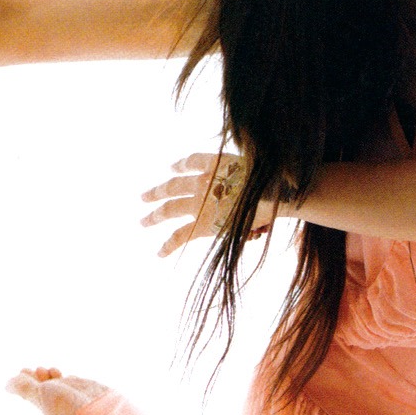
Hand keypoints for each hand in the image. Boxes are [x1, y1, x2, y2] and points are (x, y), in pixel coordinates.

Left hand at [140, 152, 276, 257]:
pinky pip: (180, 235)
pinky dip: (169, 245)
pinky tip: (159, 253)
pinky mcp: (203, 224)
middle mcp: (203, 181)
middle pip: (174, 186)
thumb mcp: (257, 165)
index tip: (172, 168)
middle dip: (157, 192)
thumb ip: (245, 172)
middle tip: (143, 197)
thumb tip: (249, 179)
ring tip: (143, 221)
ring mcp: (200, 202)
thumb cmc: (273, 180)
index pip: (193, 161)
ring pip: (170, 208)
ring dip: (154, 215)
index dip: (181, 165)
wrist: (271, 192)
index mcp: (216, 164)